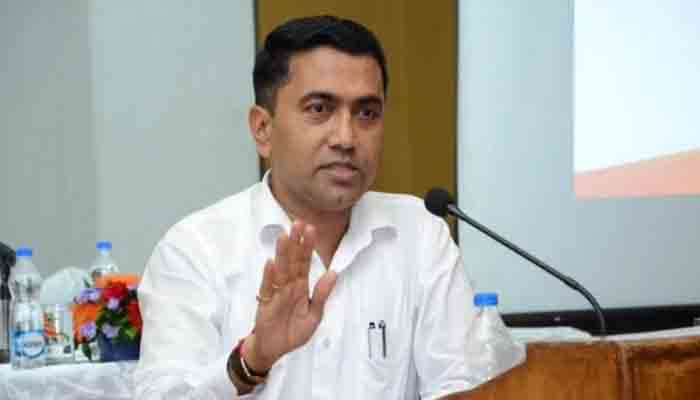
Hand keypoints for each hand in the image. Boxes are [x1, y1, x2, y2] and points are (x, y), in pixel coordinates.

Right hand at [244, 220, 336, 371]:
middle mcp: (288, 286)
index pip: (305, 263)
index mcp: (301, 287)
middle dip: (295, 242)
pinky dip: (269, 277)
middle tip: (298, 223)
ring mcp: (276, 293)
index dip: (307, 246)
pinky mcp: (265, 304)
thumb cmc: (293, 332)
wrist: (274, 349)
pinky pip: (267, 288)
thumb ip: (322, 294)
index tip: (311, 229)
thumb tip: (334, 273)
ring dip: (282, 253)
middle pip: (292, 261)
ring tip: (285, 236)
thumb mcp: (314, 316)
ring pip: (280, 270)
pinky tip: (271, 263)